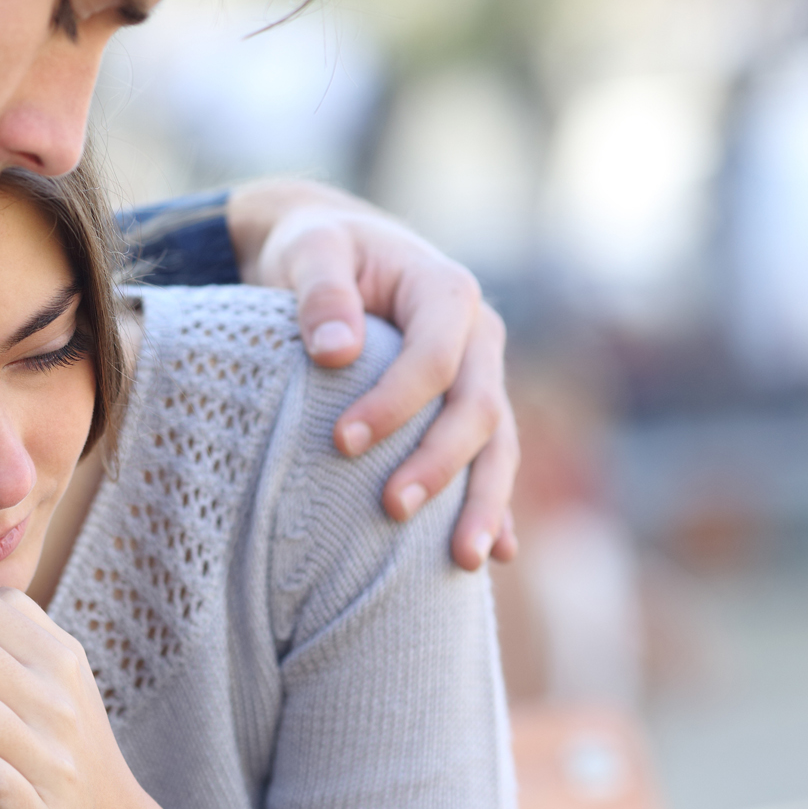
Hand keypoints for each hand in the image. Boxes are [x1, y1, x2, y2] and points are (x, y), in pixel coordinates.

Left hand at [227, 180, 519, 569]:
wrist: (334, 246)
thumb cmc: (317, 247)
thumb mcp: (309, 250)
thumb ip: (320, 291)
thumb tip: (335, 351)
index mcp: (445, 291)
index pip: (434, 358)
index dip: (395, 403)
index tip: (342, 442)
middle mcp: (477, 336)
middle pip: (477, 410)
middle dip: (441, 464)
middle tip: (392, 509)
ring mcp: (480, 375)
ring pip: (498, 445)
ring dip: (485, 503)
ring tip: (466, 561)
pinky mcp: (465, 407)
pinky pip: (490, 460)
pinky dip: (496, 505)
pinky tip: (496, 553)